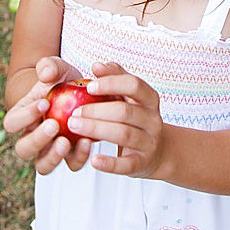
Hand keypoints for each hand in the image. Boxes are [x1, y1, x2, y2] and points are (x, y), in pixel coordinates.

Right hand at [3, 56, 93, 174]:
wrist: (78, 90)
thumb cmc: (60, 79)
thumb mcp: (56, 67)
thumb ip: (49, 65)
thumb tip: (46, 74)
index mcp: (22, 116)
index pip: (12, 122)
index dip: (25, 116)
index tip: (44, 103)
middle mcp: (32, 137)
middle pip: (24, 149)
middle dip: (37, 140)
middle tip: (53, 125)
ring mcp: (50, 149)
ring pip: (44, 166)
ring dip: (53, 157)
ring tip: (66, 142)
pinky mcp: (71, 155)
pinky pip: (71, 164)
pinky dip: (79, 156)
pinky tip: (88, 141)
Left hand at [66, 61, 166, 178]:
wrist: (156, 151)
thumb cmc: (135, 117)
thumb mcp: (130, 95)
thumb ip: (115, 77)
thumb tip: (97, 65)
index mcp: (150, 98)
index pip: (134, 85)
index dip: (111, 83)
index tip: (89, 86)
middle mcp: (153, 119)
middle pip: (125, 111)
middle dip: (96, 110)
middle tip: (73, 112)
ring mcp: (149, 142)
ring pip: (124, 134)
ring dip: (96, 130)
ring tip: (74, 127)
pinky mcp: (141, 163)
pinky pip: (125, 164)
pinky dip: (109, 163)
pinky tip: (94, 160)